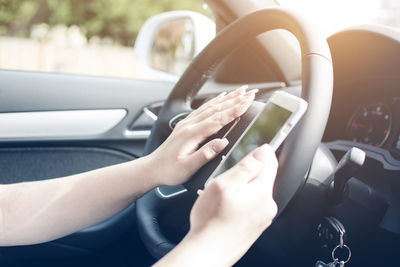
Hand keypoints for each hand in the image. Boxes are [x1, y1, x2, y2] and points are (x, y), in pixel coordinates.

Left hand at [150, 85, 257, 185]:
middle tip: (250, 93)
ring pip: (211, 106)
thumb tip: (222, 143)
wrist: (152, 169)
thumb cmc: (169, 171)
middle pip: (216, 108)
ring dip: (228, 97)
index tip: (246, 102)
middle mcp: (189, 125)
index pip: (217, 119)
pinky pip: (204, 108)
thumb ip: (205, 154)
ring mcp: (187, 123)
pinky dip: (215, 101)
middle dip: (235, 99)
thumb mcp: (188, 167)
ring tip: (241, 91)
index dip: (233, 110)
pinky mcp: (186, 125)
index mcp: (191, 134)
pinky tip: (222, 97)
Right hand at [188, 144, 277, 265]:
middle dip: (249, 173)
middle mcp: (267, 206)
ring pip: (256, 193)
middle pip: (263, 179)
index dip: (265, 152)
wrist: (207, 251)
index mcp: (262, 193)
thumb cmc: (211, 220)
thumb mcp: (224, 184)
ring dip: (244, 189)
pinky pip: (251, 206)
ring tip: (223, 196)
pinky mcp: (255, 227)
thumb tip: (262, 153)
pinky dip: (242, 202)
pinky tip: (226, 208)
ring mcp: (262, 219)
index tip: (262, 146)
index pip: (271, 164)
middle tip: (230, 175)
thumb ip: (245, 167)